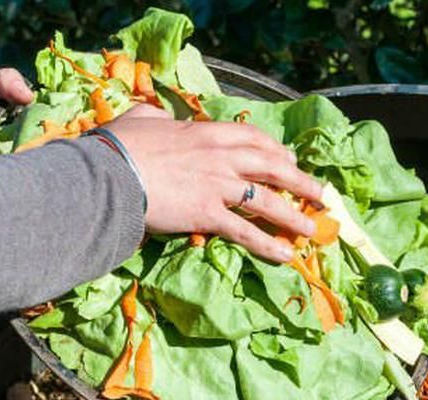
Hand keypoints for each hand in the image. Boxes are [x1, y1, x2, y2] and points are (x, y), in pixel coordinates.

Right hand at [105, 105, 321, 262]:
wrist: (108, 174)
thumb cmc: (119, 147)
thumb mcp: (141, 120)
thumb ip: (156, 117)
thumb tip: (156, 116)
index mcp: (207, 132)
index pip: (253, 138)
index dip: (276, 150)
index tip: (289, 160)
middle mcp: (221, 158)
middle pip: (272, 168)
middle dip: (300, 182)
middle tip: (320, 194)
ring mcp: (218, 186)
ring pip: (267, 201)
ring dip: (293, 215)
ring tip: (311, 229)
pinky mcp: (209, 215)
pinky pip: (246, 232)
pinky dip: (268, 244)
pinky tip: (286, 256)